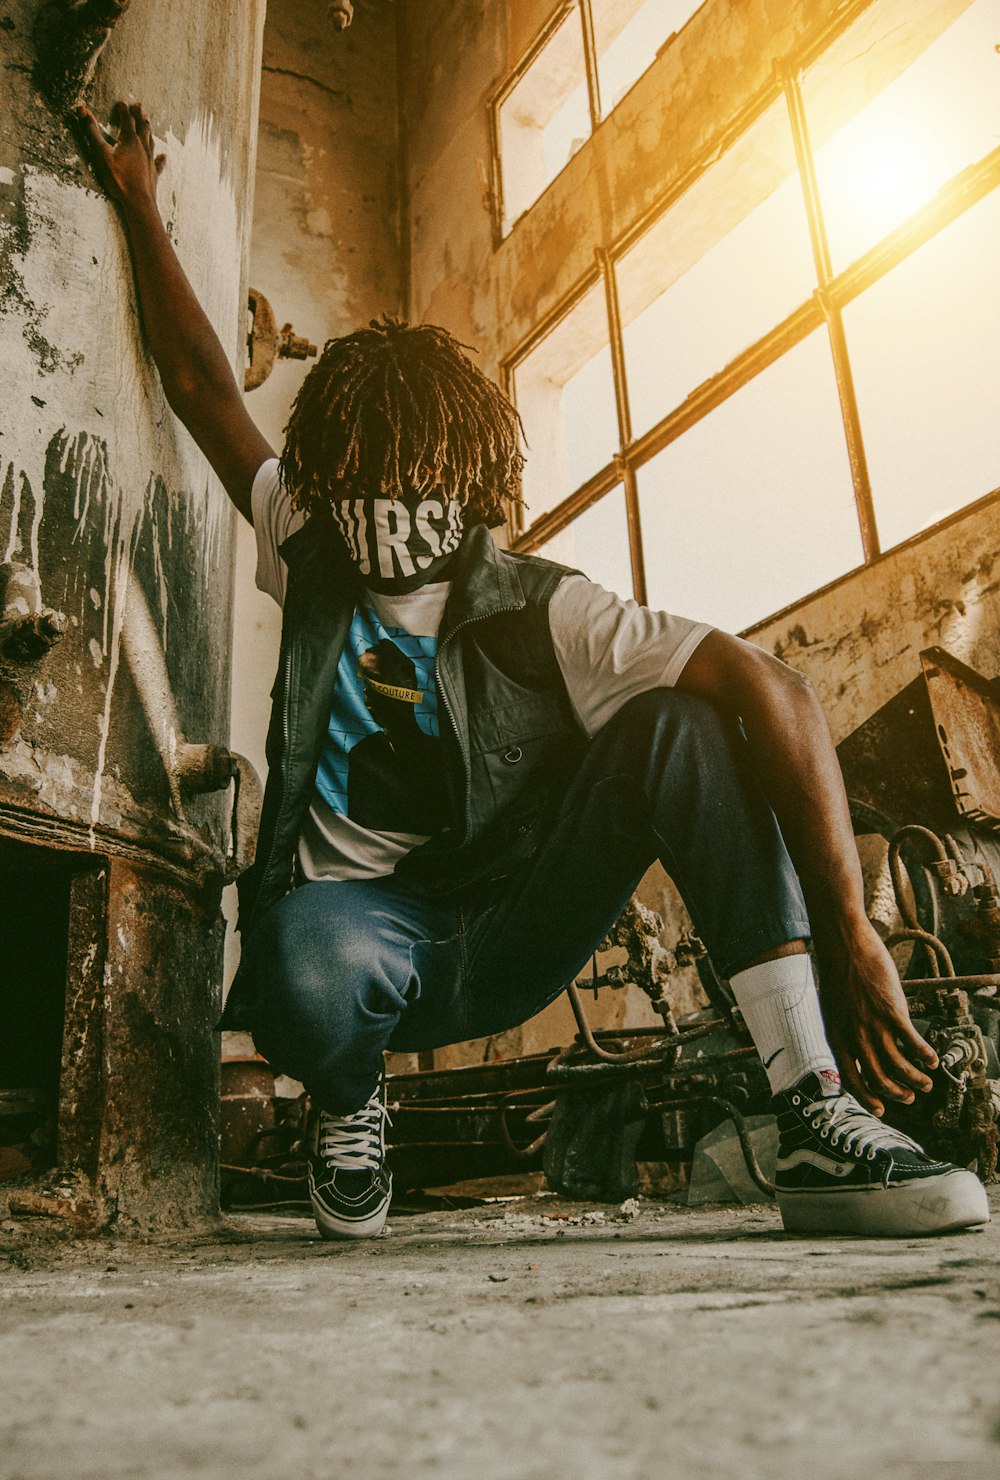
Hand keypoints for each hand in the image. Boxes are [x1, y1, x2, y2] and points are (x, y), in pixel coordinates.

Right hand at [76, 101, 164, 208]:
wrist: (138, 202)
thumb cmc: (119, 178)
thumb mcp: (101, 154)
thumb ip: (92, 131)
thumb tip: (82, 110)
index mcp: (130, 140)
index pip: (127, 120)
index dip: (124, 110)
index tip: (122, 103)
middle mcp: (143, 147)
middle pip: (142, 127)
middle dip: (139, 115)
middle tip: (139, 106)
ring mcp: (150, 160)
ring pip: (150, 141)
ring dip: (148, 130)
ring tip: (148, 123)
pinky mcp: (154, 173)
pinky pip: (159, 163)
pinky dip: (161, 158)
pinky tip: (164, 156)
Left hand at [814, 918, 937, 1114]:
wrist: (843, 946)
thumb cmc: (838, 975)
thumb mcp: (832, 1011)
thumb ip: (844, 1032)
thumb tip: (856, 1050)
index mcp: (837, 1038)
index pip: (851, 1081)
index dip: (867, 1099)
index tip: (881, 1109)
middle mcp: (854, 1037)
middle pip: (879, 1079)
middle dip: (897, 1094)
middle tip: (910, 1097)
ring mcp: (874, 1025)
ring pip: (899, 1067)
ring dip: (916, 1080)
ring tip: (926, 1083)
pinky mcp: (893, 1011)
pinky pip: (913, 1043)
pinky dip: (925, 1056)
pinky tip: (932, 1060)